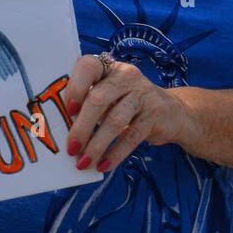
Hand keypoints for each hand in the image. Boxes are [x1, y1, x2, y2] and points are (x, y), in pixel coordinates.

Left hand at [63, 53, 187, 173]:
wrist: (172, 112)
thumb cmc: (127, 103)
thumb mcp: (110, 94)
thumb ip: (88, 101)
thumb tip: (60, 128)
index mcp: (109, 67)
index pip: (88, 67)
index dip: (75, 87)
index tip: (67, 111)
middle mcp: (126, 75)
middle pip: (98, 99)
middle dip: (82, 127)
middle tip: (71, 148)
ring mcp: (143, 94)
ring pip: (114, 120)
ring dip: (96, 145)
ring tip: (83, 162)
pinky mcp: (155, 114)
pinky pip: (131, 137)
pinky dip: (115, 154)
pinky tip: (103, 166)